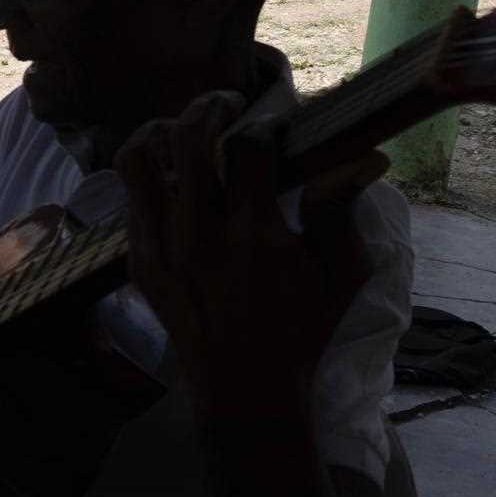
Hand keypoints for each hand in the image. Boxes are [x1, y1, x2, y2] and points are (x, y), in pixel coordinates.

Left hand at [116, 92, 380, 418]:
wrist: (243, 391)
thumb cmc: (302, 330)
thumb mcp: (341, 275)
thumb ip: (343, 211)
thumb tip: (366, 155)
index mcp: (253, 236)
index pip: (248, 146)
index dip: (264, 122)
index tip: (276, 125)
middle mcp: (198, 236)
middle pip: (186, 138)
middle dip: (210, 107)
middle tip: (229, 105)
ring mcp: (160, 248)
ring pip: (138, 159)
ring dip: (162, 131)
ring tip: (186, 128)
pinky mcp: (139, 262)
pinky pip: (129, 196)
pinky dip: (148, 173)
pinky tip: (174, 175)